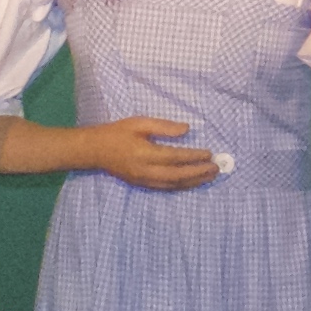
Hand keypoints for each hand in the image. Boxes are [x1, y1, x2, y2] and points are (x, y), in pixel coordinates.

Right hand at [89, 117, 219, 190]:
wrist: (95, 150)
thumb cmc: (117, 132)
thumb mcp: (139, 122)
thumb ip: (164, 127)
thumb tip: (187, 129)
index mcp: (144, 153)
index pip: (175, 157)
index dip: (193, 156)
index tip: (209, 153)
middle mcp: (145, 170)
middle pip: (178, 175)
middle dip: (198, 172)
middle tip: (215, 168)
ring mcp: (144, 180)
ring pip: (174, 185)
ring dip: (194, 181)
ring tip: (209, 176)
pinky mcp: (142, 185)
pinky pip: (167, 188)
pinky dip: (182, 185)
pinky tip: (193, 181)